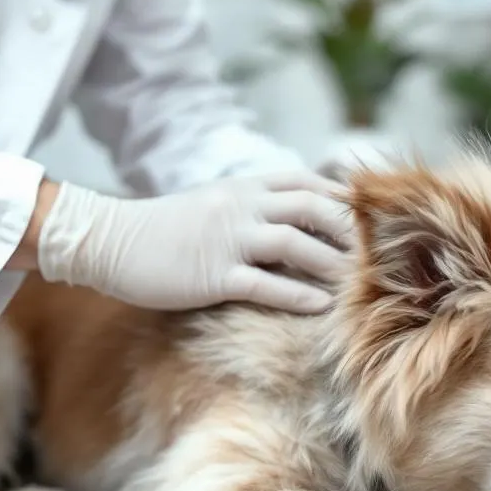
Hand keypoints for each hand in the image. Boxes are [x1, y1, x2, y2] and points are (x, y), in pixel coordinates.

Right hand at [36, 171, 355, 313]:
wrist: (110, 240)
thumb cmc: (165, 229)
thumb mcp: (215, 204)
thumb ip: (255, 207)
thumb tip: (298, 222)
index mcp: (244, 187)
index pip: (307, 182)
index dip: (344, 199)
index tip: (373, 220)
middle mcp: (242, 206)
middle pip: (313, 207)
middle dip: (350, 230)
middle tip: (379, 254)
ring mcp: (227, 238)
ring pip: (296, 244)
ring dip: (333, 264)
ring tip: (361, 285)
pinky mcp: (212, 274)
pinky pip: (266, 282)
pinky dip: (299, 294)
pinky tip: (322, 307)